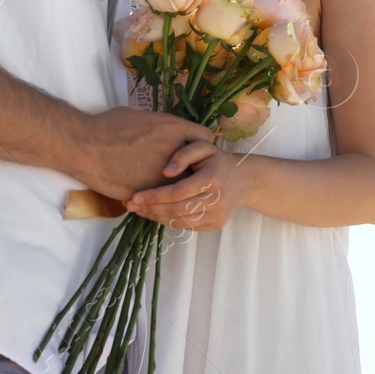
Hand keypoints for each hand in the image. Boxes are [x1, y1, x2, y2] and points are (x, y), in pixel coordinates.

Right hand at [74, 107, 214, 199]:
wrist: (86, 146)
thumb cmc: (108, 125)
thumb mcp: (141, 116)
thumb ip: (160, 126)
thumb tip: (164, 131)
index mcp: (174, 129)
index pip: (205, 138)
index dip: (201, 145)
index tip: (196, 151)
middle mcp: (174, 152)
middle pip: (200, 165)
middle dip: (196, 169)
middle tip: (191, 173)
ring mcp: (162, 175)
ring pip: (184, 186)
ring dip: (180, 189)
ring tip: (176, 191)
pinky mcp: (148, 193)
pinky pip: (163, 200)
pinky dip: (161, 200)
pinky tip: (155, 199)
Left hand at [125, 140, 251, 230]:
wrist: (244, 179)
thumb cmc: (217, 160)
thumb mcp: (203, 147)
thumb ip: (183, 154)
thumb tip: (166, 171)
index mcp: (212, 179)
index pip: (177, 192)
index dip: (154, 196)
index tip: (134, 196)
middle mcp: (217, 200)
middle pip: (175, 210)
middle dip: (150, 208)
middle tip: (130, 205)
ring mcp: (217, 215)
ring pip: (179, 221)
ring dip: (156, 217)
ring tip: (139, 210)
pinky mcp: (216, 225)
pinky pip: (187, 226)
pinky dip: (168, 222)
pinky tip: (155, 214)